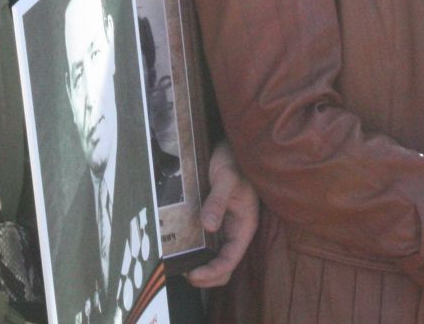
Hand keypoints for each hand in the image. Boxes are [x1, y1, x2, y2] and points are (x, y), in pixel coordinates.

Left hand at [183, 141, 259, 288]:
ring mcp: (223, 227)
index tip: (193, 275)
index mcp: (244, 226)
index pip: (230, 260)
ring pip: (213, 257)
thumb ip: (217, 201)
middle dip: (206, 276)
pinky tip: (179, 247)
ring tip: (180, 264)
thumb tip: (209, 226)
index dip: (213, 272)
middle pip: (223, 266)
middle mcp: (234, 231)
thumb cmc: (233, 160)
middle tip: (183, 273)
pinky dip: (194, 250)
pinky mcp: (212, 219)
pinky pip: (204, 242)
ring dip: (199, 265)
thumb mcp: (226, 178)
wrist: (228, 146)